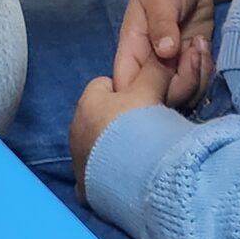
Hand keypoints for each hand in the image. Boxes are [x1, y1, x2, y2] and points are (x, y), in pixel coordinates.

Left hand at [69, 67, 170, 190]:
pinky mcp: (85, 187)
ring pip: (97, 147)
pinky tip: (125, 179)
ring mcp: (78, 161)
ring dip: (113, 149)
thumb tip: (164, 51)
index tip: (145, 103)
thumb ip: (154, 71)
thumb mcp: (149, 94)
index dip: (128, 92)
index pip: (105, 85)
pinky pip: (94, 177)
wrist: (136, 178)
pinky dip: (107, 177)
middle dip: (119, 122)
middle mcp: (75, 131)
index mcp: (87, 103)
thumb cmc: (139, 130)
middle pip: (100, 117)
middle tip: (145, 131)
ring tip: (140, 156)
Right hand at [114, 0, 239, 108]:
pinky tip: (204, 47)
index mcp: (131, 48)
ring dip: (195, 77)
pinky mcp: (192, 66)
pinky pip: (197, 85)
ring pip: (180, 96)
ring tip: (199, 45)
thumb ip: (161, 23)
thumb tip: (165, 52)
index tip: (164, 80)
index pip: (126, 85)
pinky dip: (205, 72)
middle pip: (156, 98)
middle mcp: (148, 64)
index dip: (140, 94)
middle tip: (191, 53)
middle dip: (179, 83)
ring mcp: (171, 68)